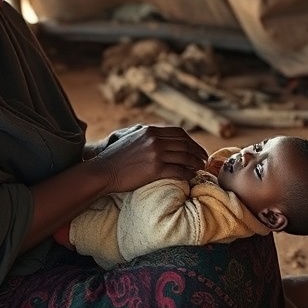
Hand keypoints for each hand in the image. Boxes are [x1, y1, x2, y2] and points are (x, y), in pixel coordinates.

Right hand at [90, 125, 207, 193]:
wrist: (103, 171)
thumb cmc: (116, 158)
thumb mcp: (133, 139)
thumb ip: (148, 137)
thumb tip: (163, 140)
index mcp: (151, 131)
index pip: (179, 133)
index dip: (192, 141)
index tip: (197, 148)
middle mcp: (155, 140)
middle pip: (185, 144)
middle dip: (198, 152)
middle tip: (204, 160)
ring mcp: (156, 154)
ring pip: (185, 157)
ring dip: (196, 163)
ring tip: (200, 168)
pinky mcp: (155, 169)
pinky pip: (179, 171)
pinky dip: (188, 173)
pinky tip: (190, 176)